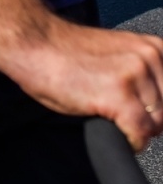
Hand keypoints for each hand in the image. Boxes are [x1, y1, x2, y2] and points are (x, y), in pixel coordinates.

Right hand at [0, 18, 162, 150]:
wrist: (32, 42)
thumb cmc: (65, 52)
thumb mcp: (117, 56)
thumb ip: (143, 74)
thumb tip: (155, 108)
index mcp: (154, 48)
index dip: (156, 108)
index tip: (143, 112)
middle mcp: (150, 59)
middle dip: (149, 120)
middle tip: (122, 116)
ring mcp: (135, 76)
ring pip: (156, 124)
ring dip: (137, 129)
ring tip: (111, 119)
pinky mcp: (118, 96)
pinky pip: (140, 133)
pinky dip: (130, 140)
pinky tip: (112, 129)